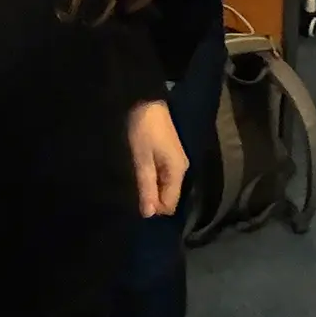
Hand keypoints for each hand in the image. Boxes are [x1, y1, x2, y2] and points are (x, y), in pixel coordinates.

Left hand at [128, 100, 186, 216]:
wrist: (146, 100)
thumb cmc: (143, 130)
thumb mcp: (142, 160)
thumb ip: (147, 187)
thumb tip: (150, 215)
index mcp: (178, 171)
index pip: (170, 205)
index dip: (154, 208)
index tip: (136, 202)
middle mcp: (182, 169)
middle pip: (169, 196)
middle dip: (152, 199)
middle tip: (133, 192)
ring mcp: (176, 161)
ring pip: (165, 186)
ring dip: (151, 188)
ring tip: (135, 182)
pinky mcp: (169, 154)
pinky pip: (163, 176)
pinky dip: (152, 178)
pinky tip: (140, 172)